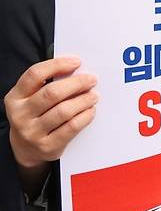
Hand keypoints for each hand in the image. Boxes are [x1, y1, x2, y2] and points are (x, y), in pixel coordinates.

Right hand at [5, 58, 98, 173]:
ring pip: (63, 111)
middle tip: (92, 80)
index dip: (57, 65)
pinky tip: (91, 111)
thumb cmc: (35, 115)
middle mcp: (20, 114)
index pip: (35, 74)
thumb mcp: (31, 98)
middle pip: (52, 93)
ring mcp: (32, 132)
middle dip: (76, 83)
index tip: (77, 62)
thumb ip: (47, 84)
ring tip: (94, 96)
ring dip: (83, 100)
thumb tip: (77, 69)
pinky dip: (84, 117)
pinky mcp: (47, 146)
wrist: (26, 149)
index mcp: (15, 97)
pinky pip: (71, 127)